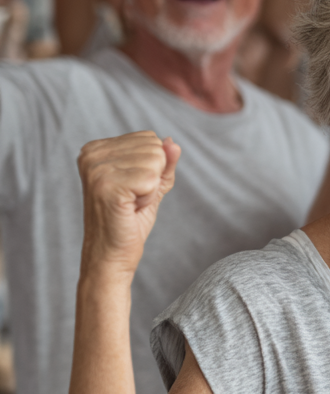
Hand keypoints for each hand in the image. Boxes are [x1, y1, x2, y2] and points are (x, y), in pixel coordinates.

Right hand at [78, 132, 179, 278]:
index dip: (151, 167)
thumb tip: (173, 142)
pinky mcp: (106, 185)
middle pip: (154, 148)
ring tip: (130, 203)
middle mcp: (91, 154)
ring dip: (150, 189)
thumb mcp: (152, 183)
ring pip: (155, 162)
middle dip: (153, 177)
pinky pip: (152, 180)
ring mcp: (97, 169)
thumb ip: (164, 161)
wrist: (111, 255)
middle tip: (132, 199)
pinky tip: (130, 208)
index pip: (149, 138)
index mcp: (96, 148)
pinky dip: (149, 198)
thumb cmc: (130, 220)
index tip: (132, 187)